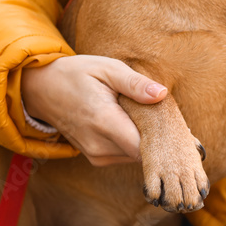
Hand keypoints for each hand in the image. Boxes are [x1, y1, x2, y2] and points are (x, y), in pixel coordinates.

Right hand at [21, 55, 167, 165]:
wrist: (42, 89)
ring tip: (152, 119)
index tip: (183, 131)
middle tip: (172, 119)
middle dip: (160, 139)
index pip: (144, 147)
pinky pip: (125, 155)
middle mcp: (99, 145)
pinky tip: (137, 125)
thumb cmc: (77, 74)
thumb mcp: (108, 68)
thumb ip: (135, 83)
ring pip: (135, 156)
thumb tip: (162, 94)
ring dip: (147, 141)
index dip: (166, 141)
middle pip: (143, 153)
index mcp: (104, 121)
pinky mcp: (96, 157)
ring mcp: (96, 155)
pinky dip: (135, 144)